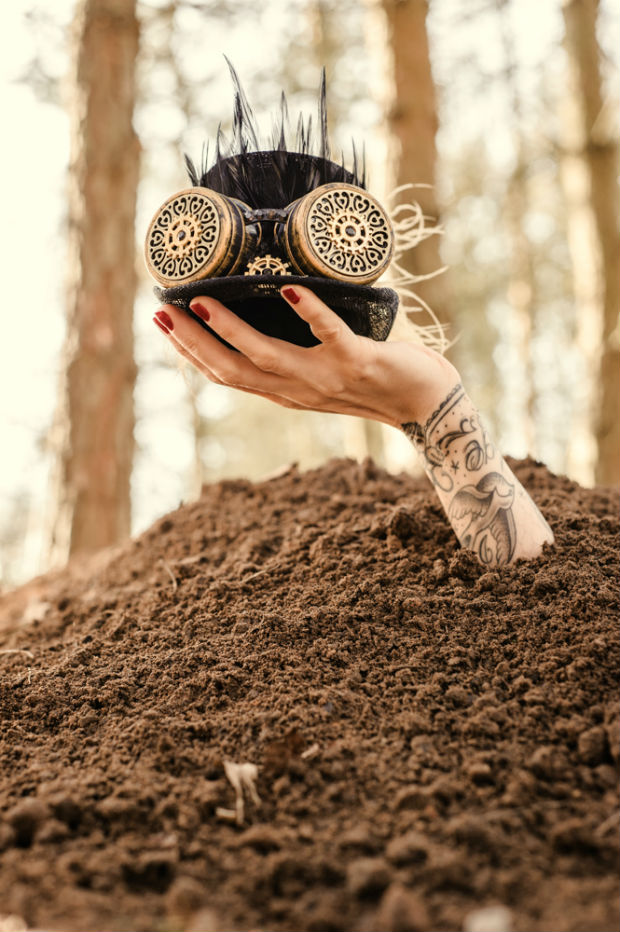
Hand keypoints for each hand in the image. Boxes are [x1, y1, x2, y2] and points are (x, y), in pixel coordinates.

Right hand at [153, 285, 459, 427]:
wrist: (427, 404)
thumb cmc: (375, 378)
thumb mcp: (321, 374)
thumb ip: (293, 355)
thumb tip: (267, 306)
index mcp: (285, 391)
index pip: (226, 375)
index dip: (191, 353)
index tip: (163, 323)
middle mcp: (298, 390)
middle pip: (233, 371)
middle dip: (193, 343)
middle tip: (162, 312)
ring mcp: (327, 378)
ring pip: (268, 357)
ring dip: (232, 329)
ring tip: (204, 299)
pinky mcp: (359, 362)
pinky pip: (330, 335)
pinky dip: (309, 312)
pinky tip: (288, 288)